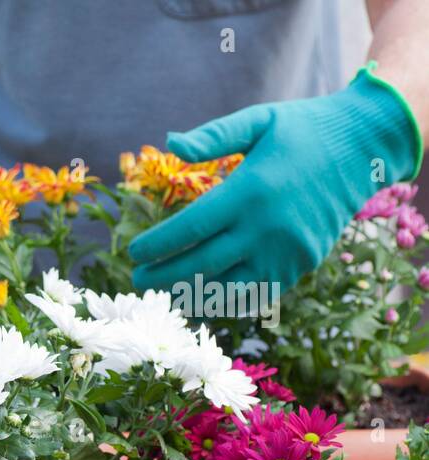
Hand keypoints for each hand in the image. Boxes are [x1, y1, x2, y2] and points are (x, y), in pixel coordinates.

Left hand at [131, 65, 421, 297]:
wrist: (367, 146)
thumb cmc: (304, 129)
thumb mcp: (258, 121)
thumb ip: (213, 136)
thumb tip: (169, 143)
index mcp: (250, 190)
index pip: (189, 230)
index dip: (156, 246)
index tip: (133, 253)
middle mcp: (267, 226)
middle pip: (201, 264)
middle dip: (163, 276)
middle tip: (138, 278)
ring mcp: (287, 250)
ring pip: (227, 287)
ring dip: (191, 294)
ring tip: (165, 292)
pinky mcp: (302, 263)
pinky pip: (257, 292)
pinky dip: (227, 299)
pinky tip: (203, 295)